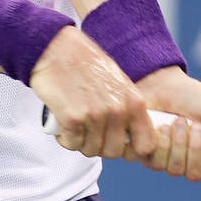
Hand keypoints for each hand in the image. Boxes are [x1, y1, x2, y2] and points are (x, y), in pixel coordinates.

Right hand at [31, 27, 158, 162]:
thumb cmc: (84, 62)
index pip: (145, 145)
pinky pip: (72, 144)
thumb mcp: (118, 81)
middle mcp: (118, 111)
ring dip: (81, 142)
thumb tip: (128, 133)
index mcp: (134, 102)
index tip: (119, 144)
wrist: (55, 49)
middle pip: (114, 152)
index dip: (132, 150)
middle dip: (100, 146)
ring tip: (75, 126)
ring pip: (91, 150)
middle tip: (90, 133)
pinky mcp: (72, 120)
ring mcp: (95, 116)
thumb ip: (126, 107)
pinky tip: (63, 125)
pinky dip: (65, 139)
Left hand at [125, 67, 200, 185]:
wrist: (162, 84)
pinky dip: (161, 140)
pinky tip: (161, 125)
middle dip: (195, 147)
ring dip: (178, 141)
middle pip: (194, 175)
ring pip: (174, 169)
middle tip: (195, 125)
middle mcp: (188, 162)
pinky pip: (155, 161)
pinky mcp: (147, 155)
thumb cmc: (193, 97)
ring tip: (177, 120)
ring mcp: (166, 161)